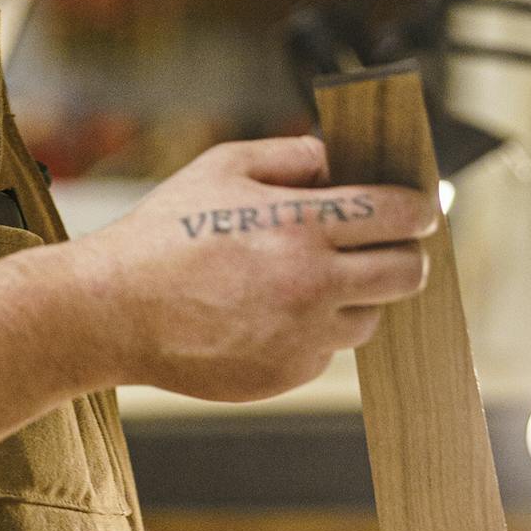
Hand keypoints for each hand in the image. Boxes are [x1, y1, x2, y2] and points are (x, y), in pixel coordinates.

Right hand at [66, 136, 437, 400]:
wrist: (110, 312)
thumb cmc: (164, 234)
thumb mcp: (223, 167)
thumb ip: (292, 156)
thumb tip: (341, 159)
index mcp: (300, 224)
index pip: (399, 215)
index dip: (419, 208)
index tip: (420, 209)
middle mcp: (312, 283)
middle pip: (409, 273)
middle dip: (407, 254)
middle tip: (389, 245)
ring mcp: (303, 336)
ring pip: (372, 315)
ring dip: (359, 295)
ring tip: (315, 278)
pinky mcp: (288, 374)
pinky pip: (329, 350)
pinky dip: (316, 330)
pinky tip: (274, 312)